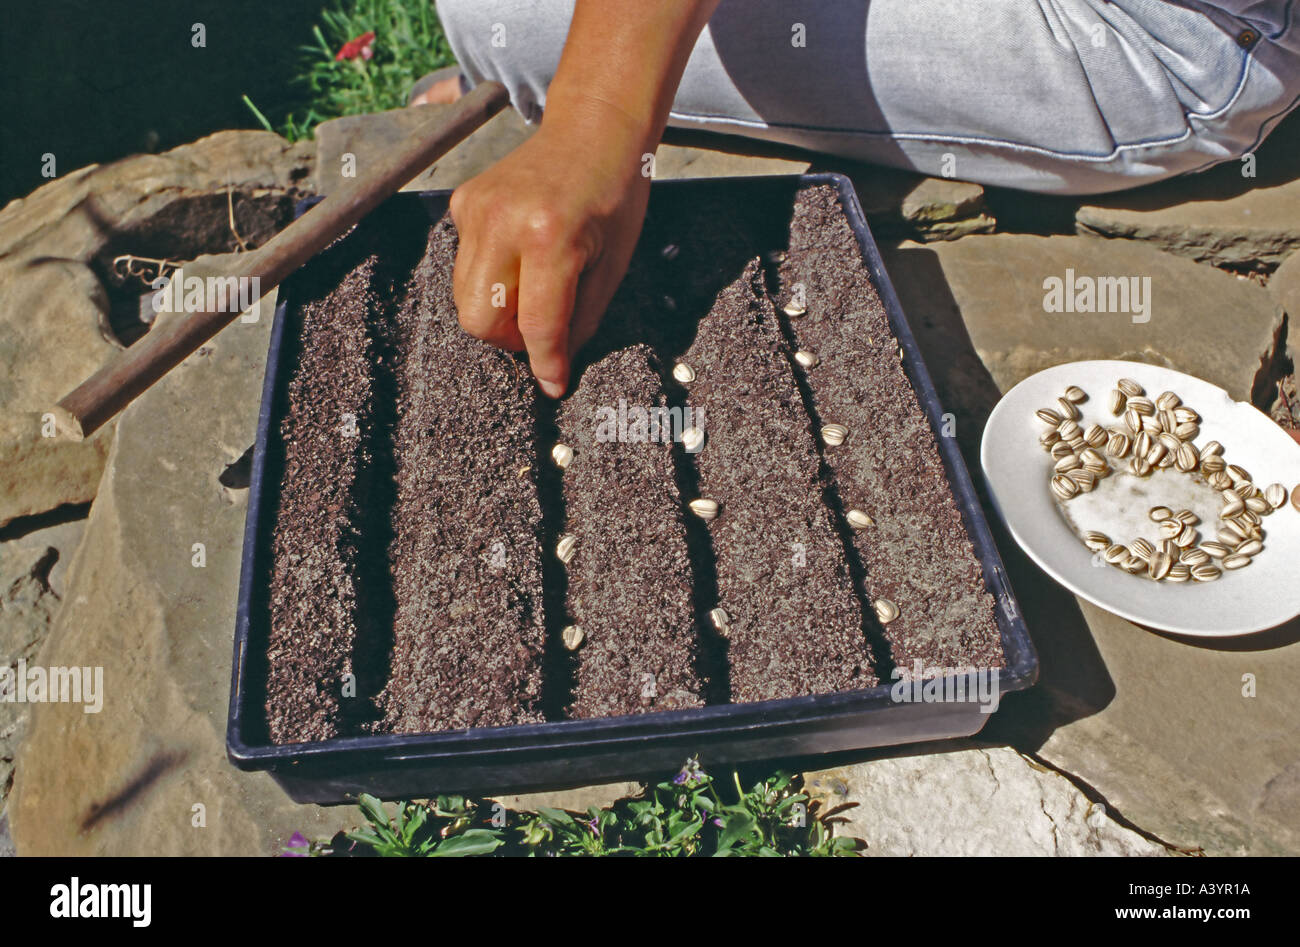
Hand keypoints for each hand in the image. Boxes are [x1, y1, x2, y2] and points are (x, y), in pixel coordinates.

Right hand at [448, 95, 651, 396]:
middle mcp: (504, 222)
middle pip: (479, 320)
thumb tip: (555, 366)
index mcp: (550, 238)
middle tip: (539, 330)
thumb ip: (581, 319)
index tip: (553, 386)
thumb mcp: (613, 265)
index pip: (536, 325)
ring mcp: (476, 209)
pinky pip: (464, 263)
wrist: (593, 130)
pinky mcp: (463, 202)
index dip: (545, 364)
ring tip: (533, 288)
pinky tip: (520, 252)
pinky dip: (490, 274)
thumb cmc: (615, 197)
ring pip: (465, 297)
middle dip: (507, 339)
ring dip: (497, 309)